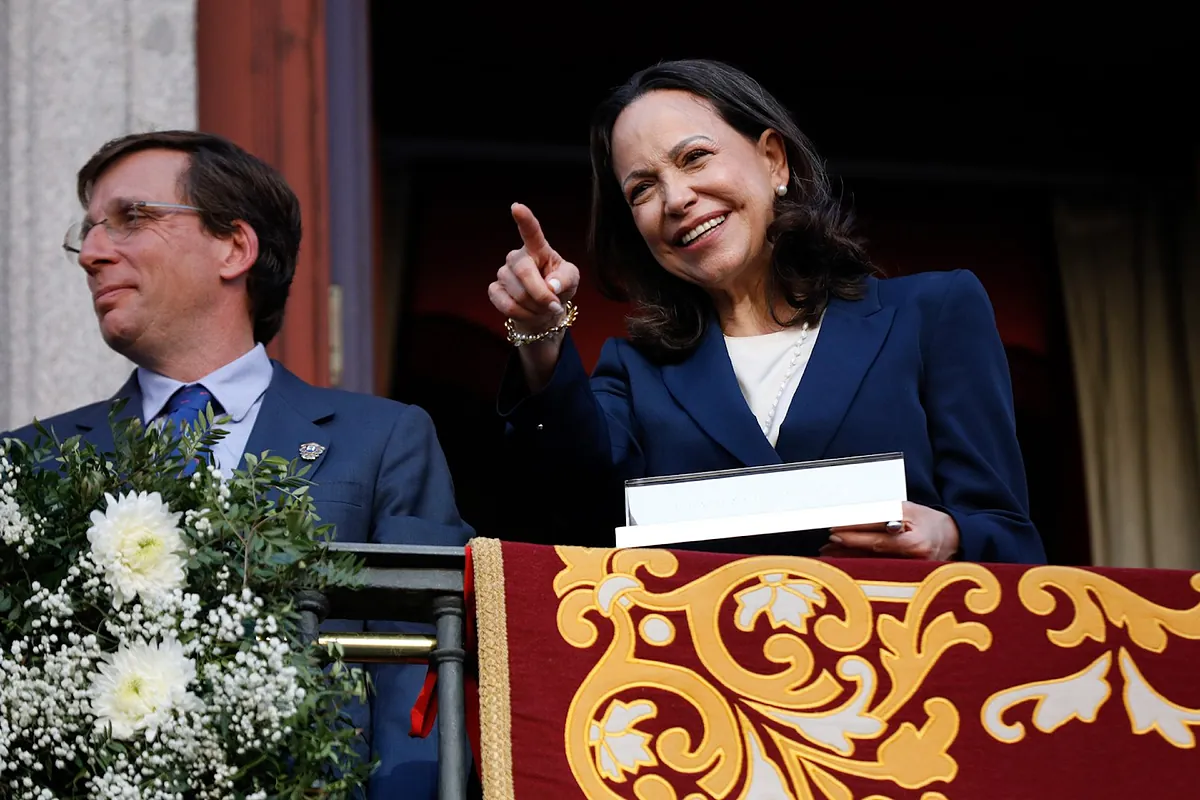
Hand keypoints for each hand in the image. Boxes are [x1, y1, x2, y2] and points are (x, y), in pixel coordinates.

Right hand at [488, 203, 580, 334]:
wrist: (543, 310)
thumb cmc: (558, 288)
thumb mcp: (571, 281)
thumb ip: (565, 279)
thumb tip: (551, 286)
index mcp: (538, 248)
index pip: (531, 231)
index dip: (524, 219)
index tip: (516, 207)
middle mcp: (517, 257)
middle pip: (524, 272)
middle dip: (542, 294)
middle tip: (555, 306)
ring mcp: (503, 273)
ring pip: (518, 294)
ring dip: (536, 307)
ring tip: (542, 308)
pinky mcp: (494, 290)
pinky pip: (508, 306)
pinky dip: (524, 315)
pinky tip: (529, 312)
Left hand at [819, 501, 959, 560]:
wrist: (955, 539)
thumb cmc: (929, 521)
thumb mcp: (909, 509)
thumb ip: (884, 511)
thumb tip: (855, 512)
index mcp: (914, 541)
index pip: (877, 534)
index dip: (854, 531)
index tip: (835, 528)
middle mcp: (912, 559)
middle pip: (872, 551)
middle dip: (847, 546)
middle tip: (827, 542)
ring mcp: (910, 570)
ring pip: (872, 562)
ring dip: (848, 556)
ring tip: (828, 551)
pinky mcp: (906, 576)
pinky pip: (878, 568)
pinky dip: (860, 562)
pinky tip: (845, 560)